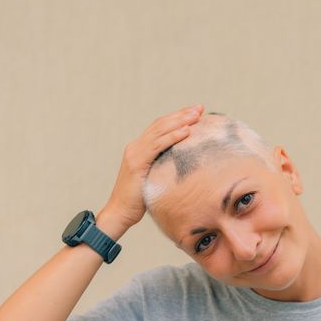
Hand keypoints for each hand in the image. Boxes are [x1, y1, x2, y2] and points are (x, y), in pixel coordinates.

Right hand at [99, 104, 203, 233]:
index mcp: (140, 148)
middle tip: (200, 107)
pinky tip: (186, 131)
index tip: (196, 112)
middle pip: (161, 124)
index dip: (178, 118)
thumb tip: (184, 165)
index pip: (161, 127)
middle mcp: (136, 146)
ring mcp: (135, 153)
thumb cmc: (140, 200)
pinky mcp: (137, 163)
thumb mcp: (155, 178)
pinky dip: (172, 137)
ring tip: (197, 115)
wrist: (120, 213)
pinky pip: (157, 146)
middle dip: (182, 114)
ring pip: (160, 131)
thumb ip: (164, 167)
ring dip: (180, 121)